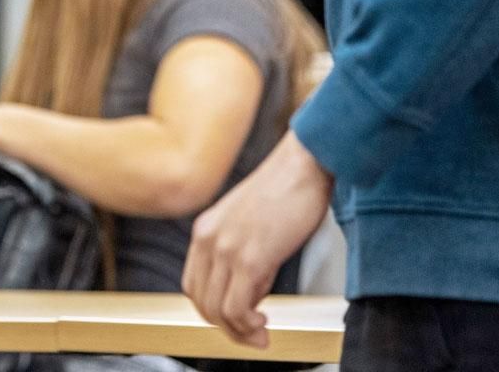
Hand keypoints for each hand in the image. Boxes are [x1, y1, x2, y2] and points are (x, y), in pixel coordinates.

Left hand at [182, 131, 333, 348]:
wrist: (304, 163)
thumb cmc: (287, 189)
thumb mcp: (250, 223)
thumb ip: (243, 255)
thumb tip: (253, 293)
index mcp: (205, 229)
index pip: (194, 284)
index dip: (213, 309)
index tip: (236, 319)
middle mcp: (209, 238)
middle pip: (201, 301)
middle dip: (226, 327)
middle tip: (251, 335)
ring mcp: (227, 248)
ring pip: (216, 310)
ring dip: (238, 331)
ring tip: (260, 333)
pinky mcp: (251, 257)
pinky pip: (237, 308)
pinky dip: (247, 326)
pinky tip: (263, 323)